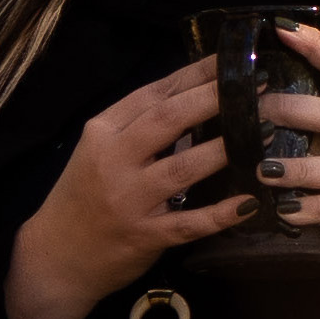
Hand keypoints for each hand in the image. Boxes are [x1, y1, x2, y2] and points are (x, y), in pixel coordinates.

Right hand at [5, 58, 258, 318]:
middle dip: (216, 99)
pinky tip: (250, 202)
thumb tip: (198, 100)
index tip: (231, 61)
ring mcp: (129, 200)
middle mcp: (113, 159)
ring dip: (226, 148)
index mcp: (103, 131)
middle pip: (169, 120)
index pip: (154, 93)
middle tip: (258, 87)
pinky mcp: (145, 236)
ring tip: (264, 132)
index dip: (196, 75)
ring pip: (184, 167)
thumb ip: (140, 128)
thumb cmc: (83, 197)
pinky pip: (190, 223)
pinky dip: (222, 213)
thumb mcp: (99, 152)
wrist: (55, 257)